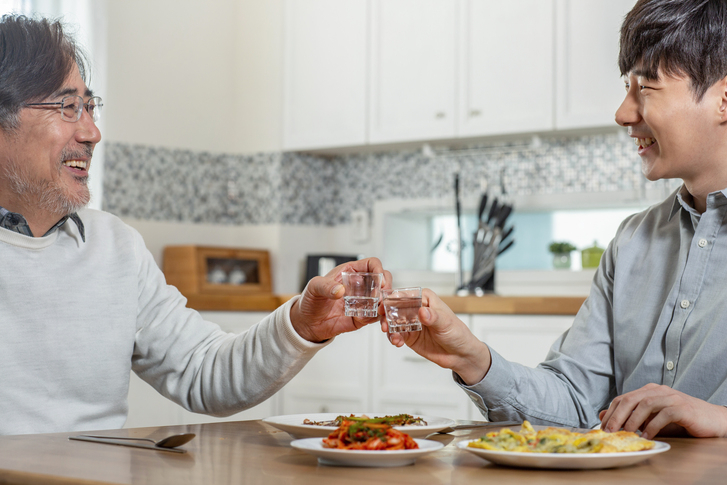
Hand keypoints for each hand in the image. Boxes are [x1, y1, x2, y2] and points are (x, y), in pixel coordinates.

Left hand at [290, 257, 391, 342]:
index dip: (379, 269)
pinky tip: (368, 318)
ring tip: (378, 310)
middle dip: (386, 288)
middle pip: (383, 280)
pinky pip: (376, 316)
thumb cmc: (311, 300)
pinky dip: (378, 317)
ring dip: (384, 304)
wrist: (307, 323)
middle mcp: (360, 285)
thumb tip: (339, 290)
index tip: (380, 281)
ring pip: (383, 299)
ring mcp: (363, 301)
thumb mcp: (314, 287)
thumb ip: (325, 286)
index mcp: (350, 272)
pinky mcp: (363, 316)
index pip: (371, 264)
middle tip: (380, 297)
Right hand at [383, 288, 490, 384]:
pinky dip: (394, 338)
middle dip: (387, 316)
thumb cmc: (457, 333)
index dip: (392, 299)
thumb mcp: (446, 323)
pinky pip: (396, 335)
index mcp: (425, 299)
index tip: (385, 306)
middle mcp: (416, 309)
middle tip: (385, 325)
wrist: (460, 354)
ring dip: (389, 328)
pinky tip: (398, 343)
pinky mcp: (409, 336)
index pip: (406, 295)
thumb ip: (433, 317)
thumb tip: (422, 312)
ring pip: (393, 322)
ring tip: (394, 337)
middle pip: (395, 308)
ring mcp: (411, 323)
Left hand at [599, 383, 726, 438]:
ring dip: (633, 420)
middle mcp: (658, 390)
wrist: (711, 420)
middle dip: (617, 416)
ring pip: (645, 404)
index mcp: (648, 390)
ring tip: (627, 434)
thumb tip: (603, 416)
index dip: (610, 412)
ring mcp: (671, 397)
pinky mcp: (683, 407)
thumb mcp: (652, 418)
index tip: (601, 426)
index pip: (623, 398)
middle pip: (630, 399)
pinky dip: (653, 426)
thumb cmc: (680, 420)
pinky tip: (647, 436)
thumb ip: (631, 416)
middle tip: (609, 430)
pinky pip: (664, 415)